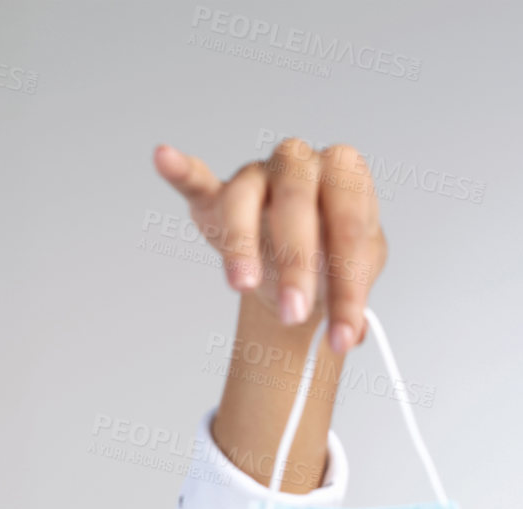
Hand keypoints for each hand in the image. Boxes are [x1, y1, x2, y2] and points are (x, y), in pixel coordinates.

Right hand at [153, 138, 386, 355]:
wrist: (302, 258)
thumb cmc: (332, 257)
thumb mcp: (357, 276)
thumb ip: (354, 301)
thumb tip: (352, 334)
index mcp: (346, 175)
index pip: (350, 228)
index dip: (350, 287)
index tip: (345, 337)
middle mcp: (302, 163)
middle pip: (297, 205)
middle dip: (297, 265)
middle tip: (296, 313)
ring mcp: (257, 174)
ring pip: (244, 201)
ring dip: (242, 246)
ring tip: (243, 284)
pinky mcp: (217, 191)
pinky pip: (196, 180)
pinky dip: (180, 172)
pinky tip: (165, 158)